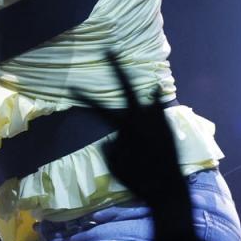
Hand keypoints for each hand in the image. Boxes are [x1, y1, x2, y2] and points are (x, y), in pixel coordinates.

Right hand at [75, 53, 188, 212]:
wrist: (169, 189)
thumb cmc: (139, 180)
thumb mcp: (115, 166)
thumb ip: (110, 147)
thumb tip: (114, 137)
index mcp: (126, 126)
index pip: (100, 108)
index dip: (84, 97)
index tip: (72, 86)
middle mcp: (143, 117)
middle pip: (127, 87)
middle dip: (116, 67)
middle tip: (109, 51)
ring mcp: (158, 120)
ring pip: (147, 95)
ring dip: (140, 85)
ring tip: (137, 74)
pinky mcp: (169, 126)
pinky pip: (159, 107)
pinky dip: (155, 99)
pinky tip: (155, 91)